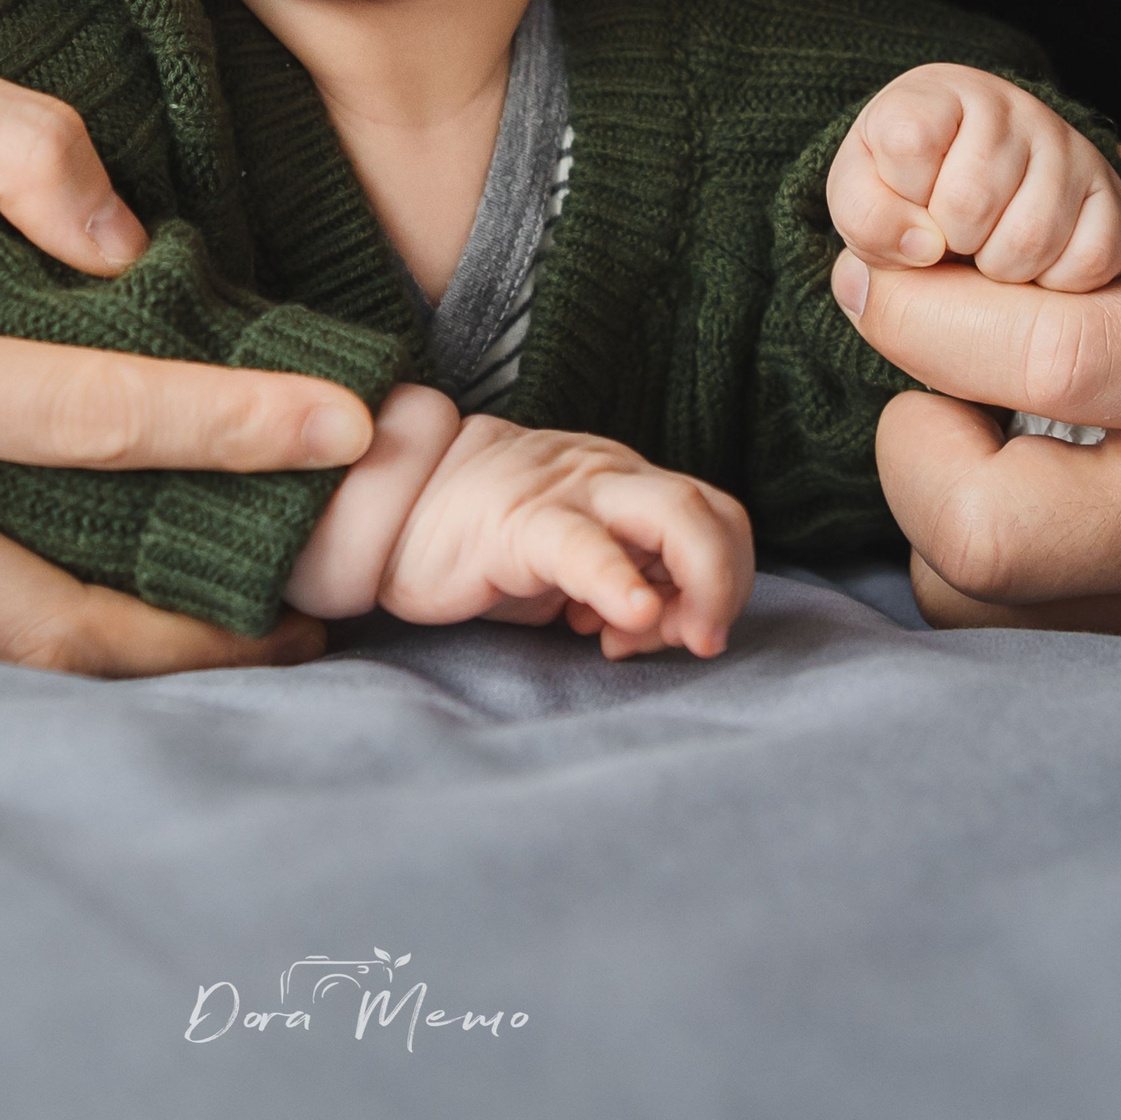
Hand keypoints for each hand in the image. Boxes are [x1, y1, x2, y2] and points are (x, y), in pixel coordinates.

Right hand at [0, 41, 375, 674]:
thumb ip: (29, 149)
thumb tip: (138, 260)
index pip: (83, 416)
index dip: (228, 425)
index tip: (349, 427)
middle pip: (39, 609)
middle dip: (190, 630)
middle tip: (310, 614)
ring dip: (117, 650)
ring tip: (236, 623)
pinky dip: (23, 632)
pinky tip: (110, 604)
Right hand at [374, 414, 752, 658]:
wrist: (389, 505)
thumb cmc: (480, 540)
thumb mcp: (569, 564)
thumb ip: (624, 581)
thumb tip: (667, 626)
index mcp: (624, 484)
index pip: (716, 519)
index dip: (725, 580)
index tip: (686, 634)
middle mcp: (610, 477)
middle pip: (713, 512)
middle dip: (730, 585)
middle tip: (703, 642)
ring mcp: (569, 492)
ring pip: (677, 516)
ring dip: (703, 586)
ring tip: (671, 637)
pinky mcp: (519, 521)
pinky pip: (586, 547)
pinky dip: (621, 583)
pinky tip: (629, 618)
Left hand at [827, 64, 1120, 291]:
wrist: (970, 183)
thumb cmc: (905, 186)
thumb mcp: (862, 191)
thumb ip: (868, 217)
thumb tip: (923, 247)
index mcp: (938, 93)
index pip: (907, 142)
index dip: (896, 193)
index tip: (905, 199)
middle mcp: (1012, 107)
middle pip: (969, 202)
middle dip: (946, 240)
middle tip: (948, 235)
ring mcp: (1068, 147)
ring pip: (1030, 239)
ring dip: (996, 269)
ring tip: (984, 249)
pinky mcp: (1109, 194)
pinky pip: (1088, 262)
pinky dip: (1051, 284)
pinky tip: (1030, 262)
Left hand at [834, 141, 1120, 651]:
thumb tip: (1014, 171)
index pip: (1052, 360)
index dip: (926, 317)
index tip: (875, 277)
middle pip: (995, 532)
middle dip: (909, 452)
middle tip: (927, 384)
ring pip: (998, 610)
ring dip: (938, 522)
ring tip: (979, 440)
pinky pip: (1043, 646)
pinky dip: (993, 579)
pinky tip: (1029, 501)